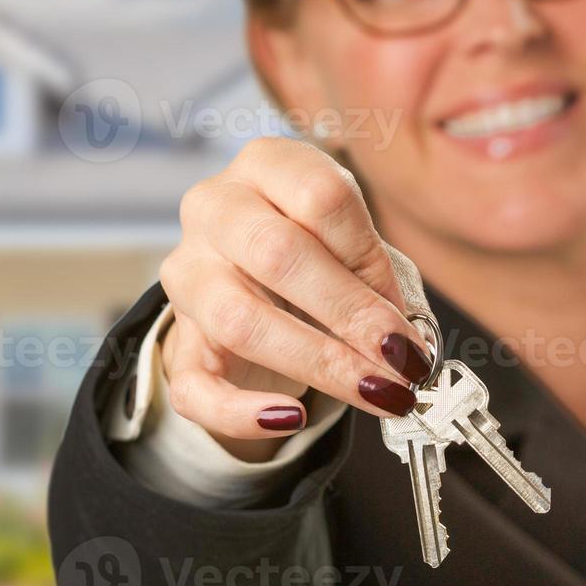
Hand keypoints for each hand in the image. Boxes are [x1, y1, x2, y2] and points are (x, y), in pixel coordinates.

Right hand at [158, 138, 433, 461]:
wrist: (251, 286)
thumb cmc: (313, 255)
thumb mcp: (346, 243)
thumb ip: (373, 276)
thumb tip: (407, 343)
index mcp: (262, 166)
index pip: (319, 197)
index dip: (370, 258)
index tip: (405, 312)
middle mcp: (213, 211)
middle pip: (277, 254)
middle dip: (350, 313)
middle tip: (403, 359)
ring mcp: (186, 276)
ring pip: (238, 318)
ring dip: (318, 362)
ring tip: (375, 392)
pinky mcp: (177, 344)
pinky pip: (196, 387)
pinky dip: (243, 411)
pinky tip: (290, 419)